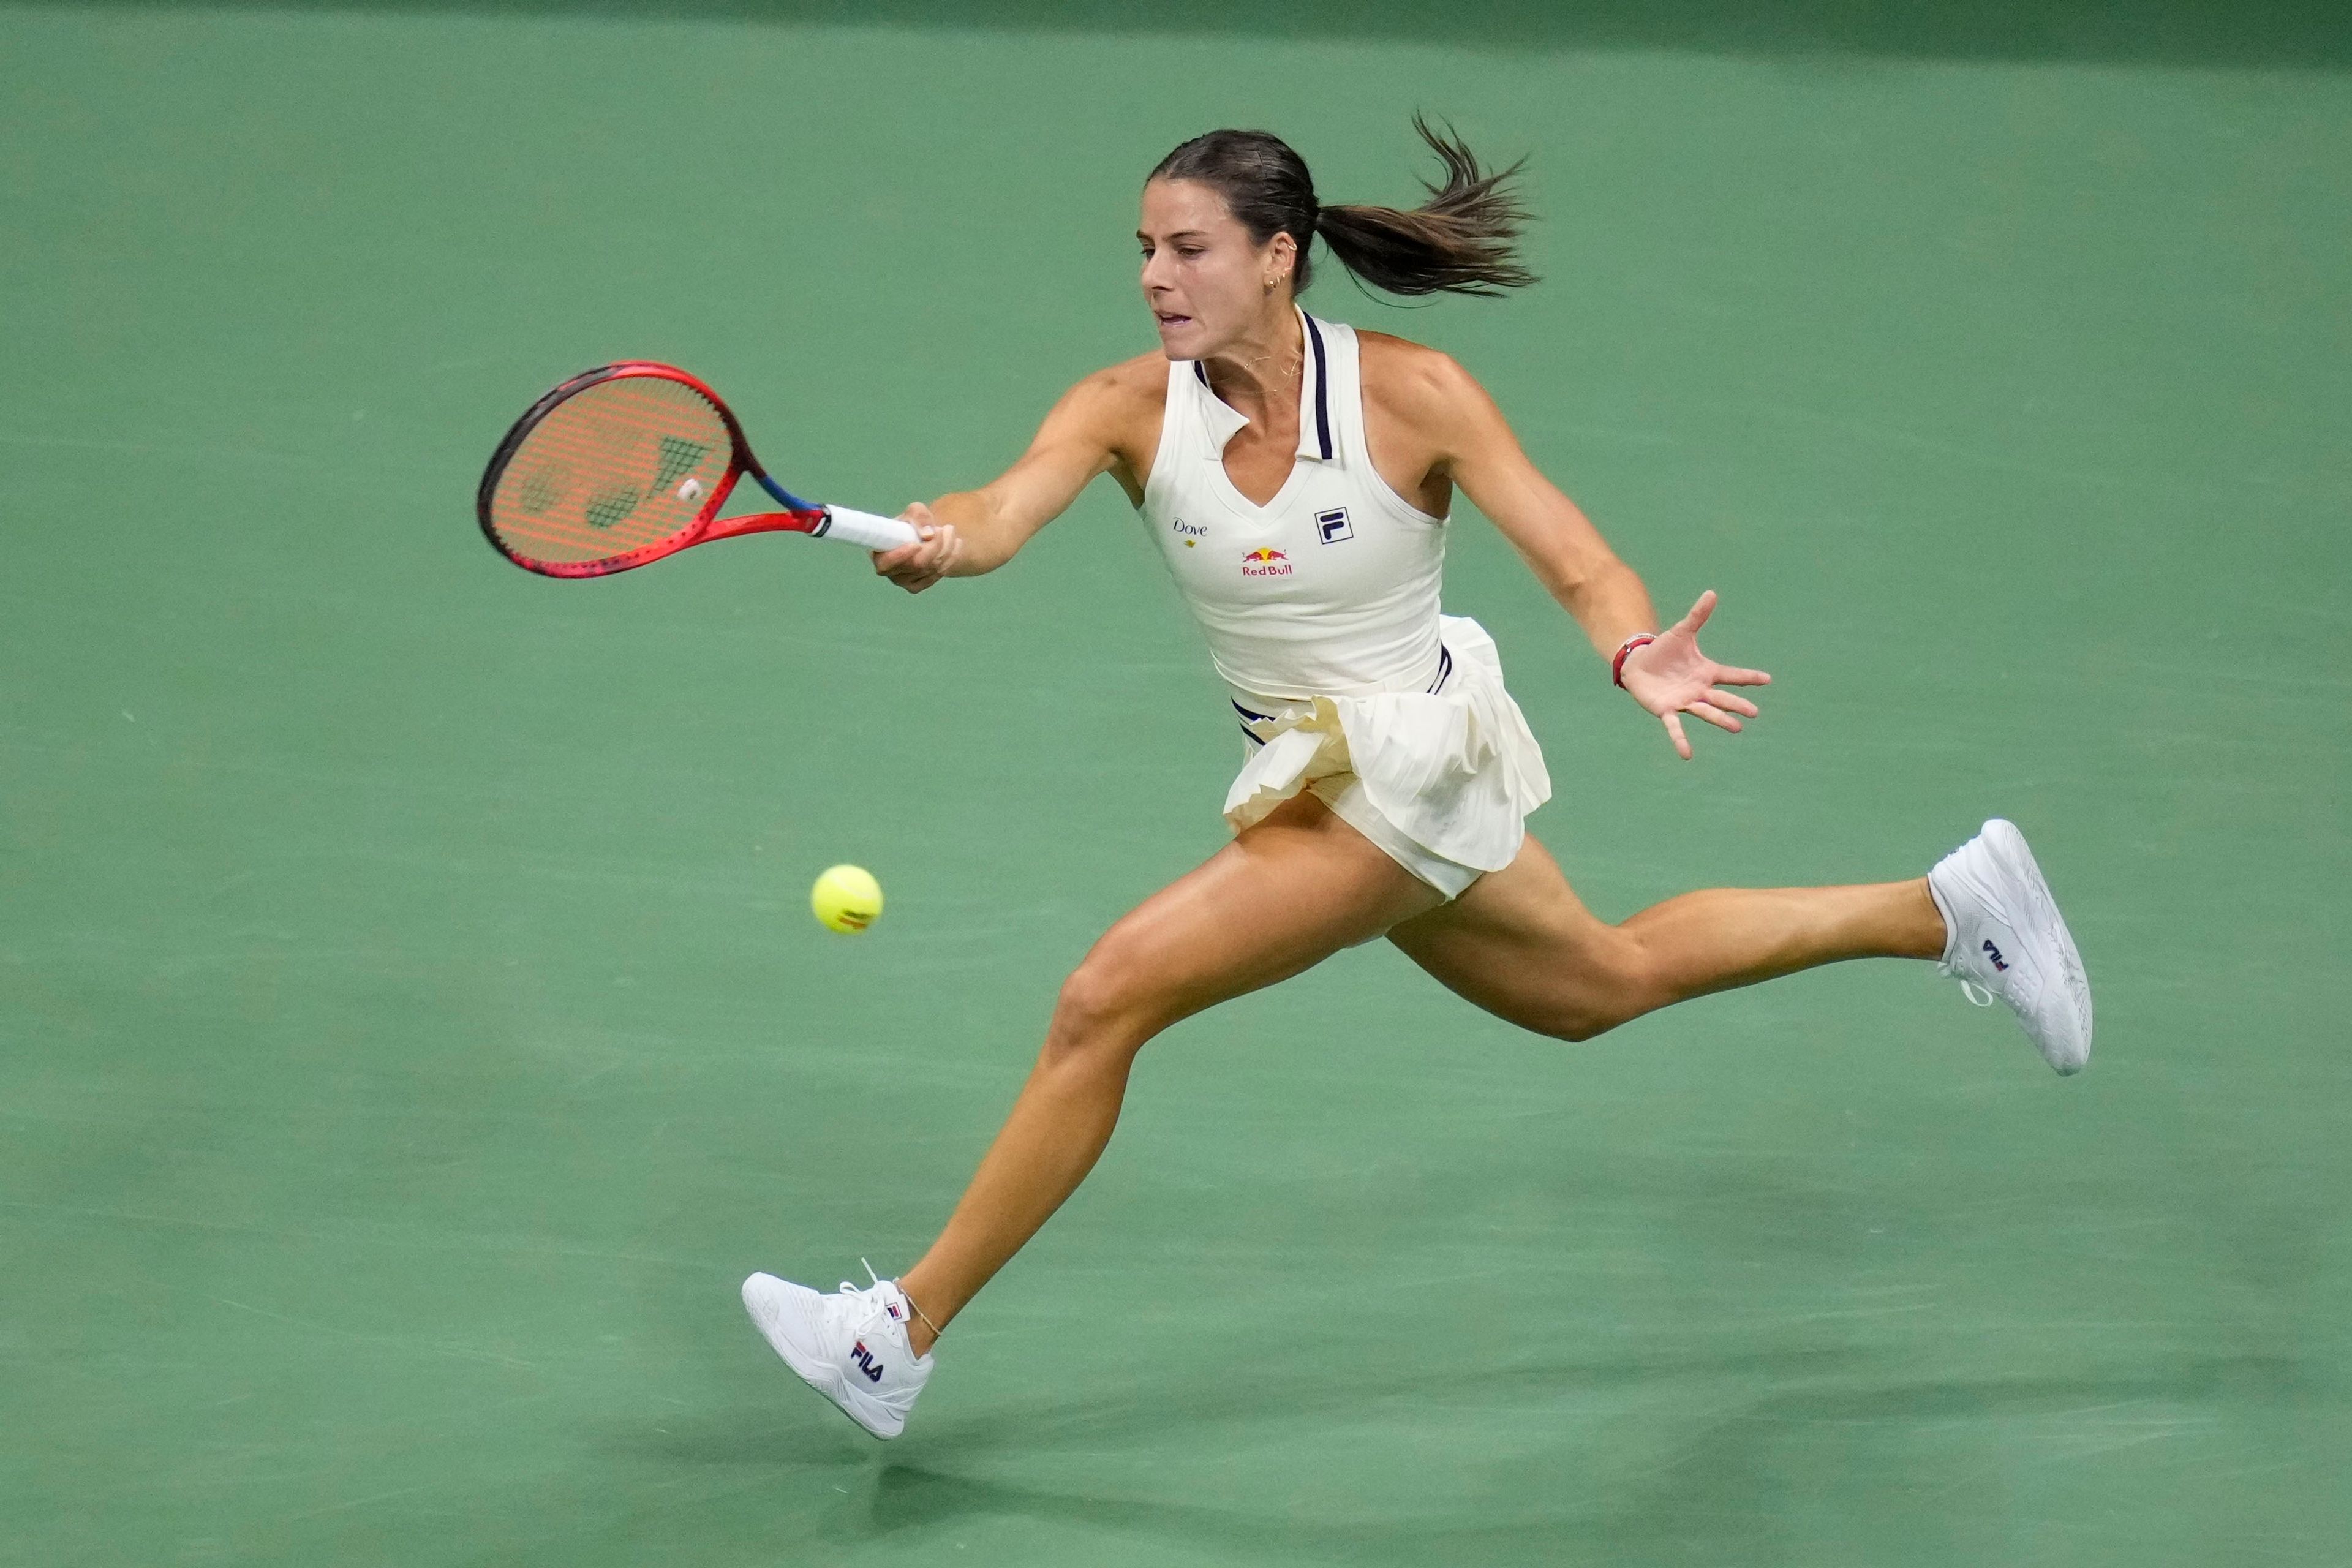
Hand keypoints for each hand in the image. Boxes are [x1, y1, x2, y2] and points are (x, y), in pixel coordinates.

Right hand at [872, 502, 961, 592]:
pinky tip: (956, 545)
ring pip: (930, 569)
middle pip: (916, 565)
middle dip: (935, 545)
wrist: (923, 536)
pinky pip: (938, 575)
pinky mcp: (919, 586)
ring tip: (950, 530)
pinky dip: (950, 558)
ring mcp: (904, 581)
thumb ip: (919, 516)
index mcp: (880, 553)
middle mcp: (890, 572)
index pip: (885, 563)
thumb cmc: (912, 523)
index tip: (916, 544)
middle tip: (946, 528)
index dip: (901, 555)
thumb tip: (928, 535)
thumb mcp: (915, 511)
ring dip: (946, 548)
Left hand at [1617, 590, 1769, 760]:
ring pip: (1705, 712)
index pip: (1732, 675)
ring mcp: (1685, 701)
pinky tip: (1687, 754)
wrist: (1639, 663)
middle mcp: (1699, 690)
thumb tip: (1711, 592)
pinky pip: (1675, 727)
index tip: (1767, 679)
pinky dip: (1680, 740)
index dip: (1748, 677)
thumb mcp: (1682, 632)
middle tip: (1753, 712)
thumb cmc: (1664, 651)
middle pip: (1722, 698)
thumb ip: (1697, 616)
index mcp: (1706, 672)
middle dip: (1737, 704)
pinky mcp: (1666, 710)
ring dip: (1720, 720)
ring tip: (1736, 728)